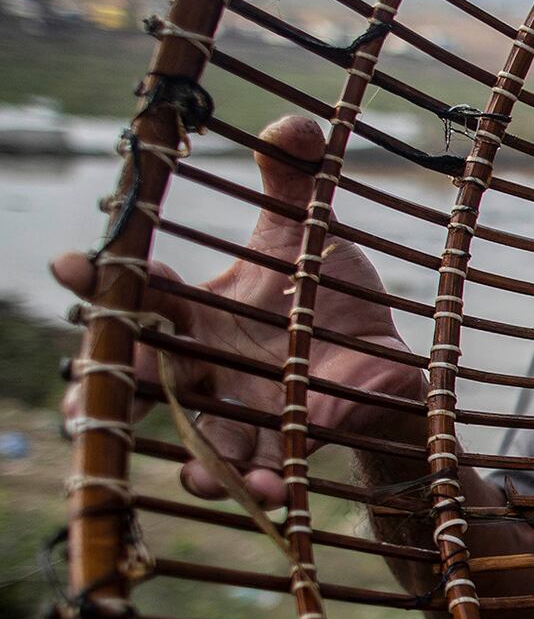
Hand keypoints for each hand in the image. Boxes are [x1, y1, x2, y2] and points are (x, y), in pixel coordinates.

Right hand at [53, 115, 420, 507]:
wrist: (379, 359)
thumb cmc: (326, 292)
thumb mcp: (311, 231)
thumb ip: (293, 178)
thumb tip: (291, 124)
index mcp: (196, 311)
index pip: (138, 294)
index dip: (102, 281)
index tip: (70, 264)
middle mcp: (203, 367)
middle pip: (145, 379)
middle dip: (112, 387)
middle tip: (85, 397)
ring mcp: (239, 412)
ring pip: (198, 443)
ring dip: (193, 460)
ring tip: (193, 474)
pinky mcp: (283, 447)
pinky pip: (261, 475)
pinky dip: (258, 487)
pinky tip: (266, 494)